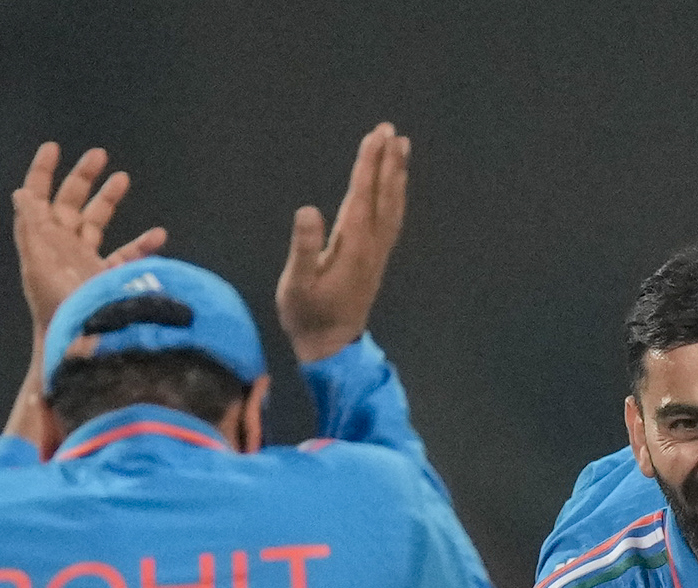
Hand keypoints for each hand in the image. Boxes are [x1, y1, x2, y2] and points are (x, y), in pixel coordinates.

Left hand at [12, 143, 166, 335]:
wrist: (80, 342)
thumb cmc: (58, 307)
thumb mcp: (40, 266)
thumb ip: (32, 229)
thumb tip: (22, 194)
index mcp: (44, 239)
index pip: (38, 198)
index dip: (42, 172)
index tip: (53, 148)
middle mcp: (64, 246)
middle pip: (71, 202)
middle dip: (83, 177)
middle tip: (99, 154)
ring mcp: (87, 260)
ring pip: (98, 221)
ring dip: (109, 198)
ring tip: (122, 177)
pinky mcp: (109, 276)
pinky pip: (127, 253)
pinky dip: (143, 243)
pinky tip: (158, 234)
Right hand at [276, 122, 410, 363]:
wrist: (332, 348)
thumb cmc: (307, 316)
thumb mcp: (296, 284)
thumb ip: (303, 248)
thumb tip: (308, 210)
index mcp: (352, 246)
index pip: (362, 196)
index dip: (368, 165)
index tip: (375, 137)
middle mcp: (372, 245)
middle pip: (383, 196)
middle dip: (387, 162)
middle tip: (391, 130)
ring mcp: (377, 253)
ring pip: (393, 206)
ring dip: (396, 176)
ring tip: (401, 148)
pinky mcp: (376, 260)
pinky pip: (392, 219)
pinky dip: (395, 196)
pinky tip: (395, 187)